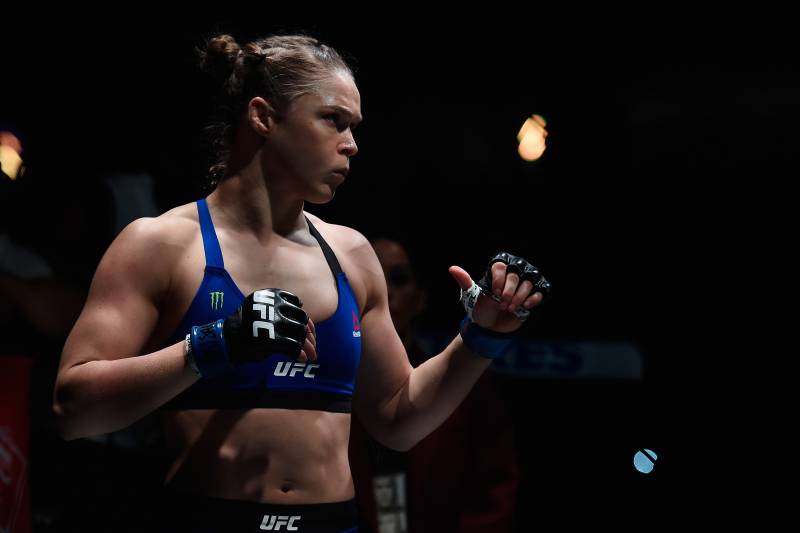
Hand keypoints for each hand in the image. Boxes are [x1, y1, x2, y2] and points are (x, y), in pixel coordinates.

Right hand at [189, 289, 316, 377]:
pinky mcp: (271, 337)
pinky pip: (293, 345)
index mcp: (271, 295)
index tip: (311, 333)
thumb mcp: (265, 315)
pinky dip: (299, 353)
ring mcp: (272, 320)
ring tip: (310, 355)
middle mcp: (273, 304)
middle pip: (301, 319)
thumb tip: (310, 332)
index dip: (306, 321)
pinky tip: (301, 359)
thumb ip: (285, 319)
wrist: (226, 340)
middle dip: (309, 335)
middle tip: (314, 348)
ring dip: (307, 345)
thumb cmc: (247, 329)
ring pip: (299, 332)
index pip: (297, 305)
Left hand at [450, 257, 546, 333]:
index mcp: (497, 270)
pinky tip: (526, 306)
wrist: (492, 327)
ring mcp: (524, 283)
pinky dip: (534, 298)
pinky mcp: (533, 294)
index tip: (494, 293)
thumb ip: (465, 281)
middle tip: (502, 304)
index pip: (501, 266)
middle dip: (509, 291)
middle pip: (515, 274)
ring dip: (519, 297)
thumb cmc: (482, 309)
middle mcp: (512, 272)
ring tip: (510, 308)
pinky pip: (541, 289)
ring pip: (528, 282)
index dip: (499, 280)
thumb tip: (452, 269)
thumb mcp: (472, 296)